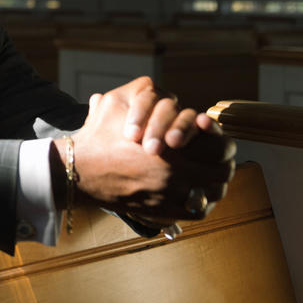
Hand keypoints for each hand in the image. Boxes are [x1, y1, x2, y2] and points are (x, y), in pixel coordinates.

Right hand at [65, 77, 235, 220]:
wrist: (79, 171)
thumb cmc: (98, 138)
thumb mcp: (117, 104)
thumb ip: (142, 95)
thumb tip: (155, 90)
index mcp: (171, 146)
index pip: (219, 146)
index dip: (220, 139)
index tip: (210, 135)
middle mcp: (177, 173)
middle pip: (223, 171)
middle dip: (223, 162)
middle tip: (218, 157)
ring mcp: (172, 195)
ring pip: (214, 192)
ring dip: (215, 182)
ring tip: (209, 174)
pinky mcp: (165, 212)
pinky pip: (199, 210)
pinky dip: (202, 202)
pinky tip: (197, 193)